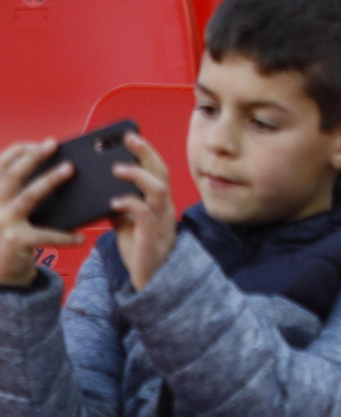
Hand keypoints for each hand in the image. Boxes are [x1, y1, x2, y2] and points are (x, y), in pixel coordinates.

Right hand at [0, 141, 82, 288]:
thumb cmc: (8, 233)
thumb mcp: (5, 210)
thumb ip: (17, 191)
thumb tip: (52, 165)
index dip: (18, 151)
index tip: (39, 142)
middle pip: (11, 176)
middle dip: (32, 157)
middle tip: (53, 144)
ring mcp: (3, 222)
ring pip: (28, 197)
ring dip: (49, 181)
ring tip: (69, 169)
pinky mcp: (16, 240)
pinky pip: (45, 235)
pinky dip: (65, 236)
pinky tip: (80, 237)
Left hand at [109, 133, 175, 291]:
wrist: (151, 280)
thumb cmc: (139, 248)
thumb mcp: (127, 221)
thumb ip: (119, 204)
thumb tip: (101, 188)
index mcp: (158, 201)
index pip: (156, 169)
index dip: (146, 151)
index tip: (130, 136)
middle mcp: (164, 206)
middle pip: (161, 171)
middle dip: (146, 152)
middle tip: (129, 138)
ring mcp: (161, 219)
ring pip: (157, 188)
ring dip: (137, 175)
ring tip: (117, 169)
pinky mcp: (152, 235)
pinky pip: (145, 214)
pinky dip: (130, 204)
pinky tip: (113, 202)